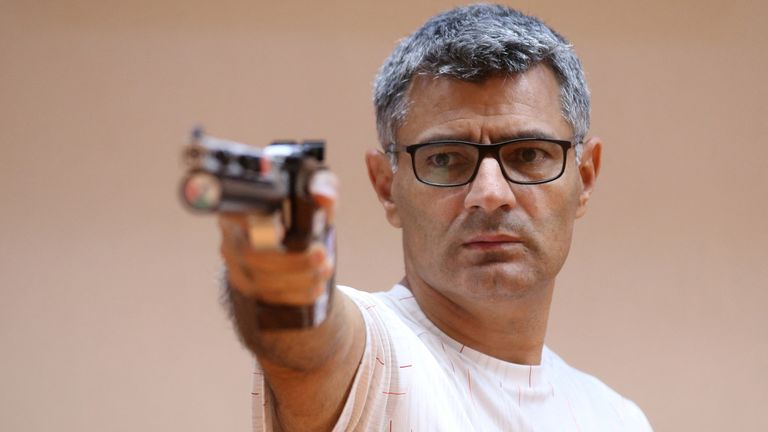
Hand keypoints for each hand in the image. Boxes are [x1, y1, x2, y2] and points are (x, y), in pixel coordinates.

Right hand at [218, 170, 337, 305]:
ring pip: (260, 279)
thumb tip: (324, 195)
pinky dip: (295, 294)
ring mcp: (235, 263)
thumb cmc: (300, 211)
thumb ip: (321, 187)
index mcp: (243, 206)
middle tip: (322, 256)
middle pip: (252, 254)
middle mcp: (231, 234)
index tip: (280, 231)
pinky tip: (315, 288)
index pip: (235, 212)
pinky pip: (267, 296)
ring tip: (324, 270)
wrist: (293, 240)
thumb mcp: (312, 196)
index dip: (251, 223)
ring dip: (298, 279)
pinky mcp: (245, 285)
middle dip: (292, 260)